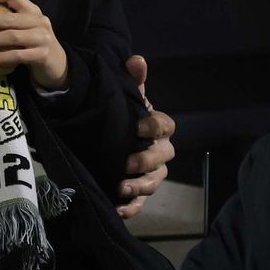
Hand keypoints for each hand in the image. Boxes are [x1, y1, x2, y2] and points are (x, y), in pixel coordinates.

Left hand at [0, 0, 68, 90]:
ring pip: (12, 36)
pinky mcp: (43, 54)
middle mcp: (38, 20)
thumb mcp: (23, 27)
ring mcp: (42, 37)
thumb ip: (6, 20)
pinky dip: (1, 57)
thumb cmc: (32, 42)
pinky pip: (18, 55)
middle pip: (8, 17)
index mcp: (31, 9)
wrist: (56, 64)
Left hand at [117, 54, 176, 217]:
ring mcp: (150, 174)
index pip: (165, 126)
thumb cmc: (121, 118)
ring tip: (122, 188)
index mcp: (156, 128)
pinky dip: (131, 208)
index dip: (154, 127)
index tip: (138, 127)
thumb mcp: (123, 99)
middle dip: (147, 160)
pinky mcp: (138, 193)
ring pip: (154, 182)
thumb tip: (136, 60)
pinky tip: (119, 209)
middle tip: (127, 163)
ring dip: (140, 186)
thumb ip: (132, 82)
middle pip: (163, 158)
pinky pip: (140, 204)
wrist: (104, 141)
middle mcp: (158, 152)